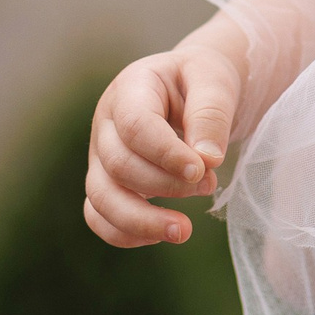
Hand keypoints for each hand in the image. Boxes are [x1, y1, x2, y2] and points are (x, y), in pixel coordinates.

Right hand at [83, 45, 241, 246]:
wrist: (195, 86)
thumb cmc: (203, 80)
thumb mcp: (215, 82)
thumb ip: (211, 115)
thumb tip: (208, 160)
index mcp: (131, 87)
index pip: (136, 126)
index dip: (166, 154)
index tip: (201, 170)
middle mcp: (106, 122)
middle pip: (119, 165)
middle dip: (166, 184)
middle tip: (209, 185)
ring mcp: (101, 154)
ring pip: (101, 197)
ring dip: (141, 220)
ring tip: (183, 231)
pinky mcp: (105, 181)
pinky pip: (99, 216)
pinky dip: (124, 233)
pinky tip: (161, 234)